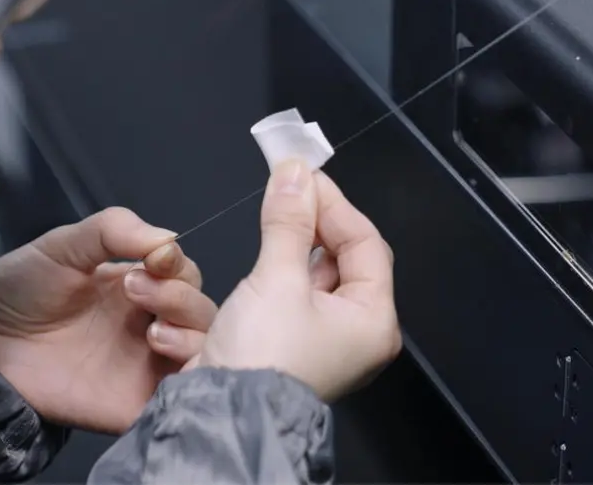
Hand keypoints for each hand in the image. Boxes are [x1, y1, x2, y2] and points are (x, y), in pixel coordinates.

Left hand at [0, 208, 217, 432]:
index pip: (186, 274)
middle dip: (180, 299)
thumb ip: (114, 230)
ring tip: (153, 335)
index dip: (178, 266)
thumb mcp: (65, 244)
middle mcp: (150, 323)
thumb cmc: (22, 287)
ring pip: (200, 354)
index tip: (155, 261)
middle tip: (137, 293)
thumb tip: (170, 237)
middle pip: (201, 313)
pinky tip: (168, 369)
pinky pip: (180, 400)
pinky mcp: (135, 403)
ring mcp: (145, 365)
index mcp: (140, 283)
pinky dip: (188, 384)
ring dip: (190, 338)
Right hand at [193, 159, 400, 401]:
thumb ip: (288, 222)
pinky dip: (278, 271)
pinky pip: (293, 295)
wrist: (219, 418)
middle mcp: (356, 334)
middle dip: (314, 222)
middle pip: (344, 258)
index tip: (303, 177)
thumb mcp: (276, 280)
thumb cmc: (261, 360)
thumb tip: (295, 174)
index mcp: (373, 321)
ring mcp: (324, 342)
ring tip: (273, 216)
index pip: (366, 244)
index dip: (335, 204)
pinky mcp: (291, 345)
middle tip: (286, 190)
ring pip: (315, 275)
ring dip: (293, 244)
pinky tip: (262, 256)